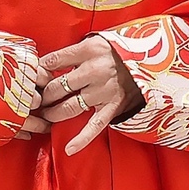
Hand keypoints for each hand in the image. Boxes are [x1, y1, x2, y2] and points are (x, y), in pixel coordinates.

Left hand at [28, 36, 141, 154]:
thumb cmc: (119, 50)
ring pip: (69, 107)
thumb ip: (75, 51)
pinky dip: (81, 139)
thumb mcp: (97, 41)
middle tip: (36, 99)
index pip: (53, 61)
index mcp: (89, 50)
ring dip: (53, 113)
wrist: (153, 60)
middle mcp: (95, 71)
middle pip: (57, 86)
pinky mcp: (112, 107)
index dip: (39, 70)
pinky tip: (69, 149)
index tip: (35, 76)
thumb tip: (47, 63)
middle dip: (43, 95)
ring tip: (45, 115)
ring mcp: (103, 92)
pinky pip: (94, 126)